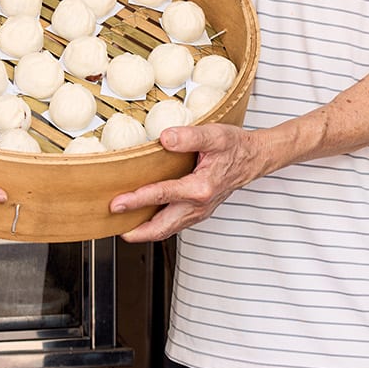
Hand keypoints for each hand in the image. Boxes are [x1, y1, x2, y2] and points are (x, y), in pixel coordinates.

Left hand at [109, 121, 271, 242]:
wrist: (254, 158)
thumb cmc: (235, 146)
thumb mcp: (215, 135)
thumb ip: (189, 136)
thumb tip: (164, 138)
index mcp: (201, 187)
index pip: (162, 195)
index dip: (137, 200)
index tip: (116, 204)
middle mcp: (199, 205)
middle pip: (162, 227)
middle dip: (136, 231)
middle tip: (114, 228)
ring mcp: (199, 212)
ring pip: (168, 229)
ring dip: (145, 232)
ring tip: (124, 228)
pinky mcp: (199, 212)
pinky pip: (174, 225)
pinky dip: (157, 226)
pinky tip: (145, 219)